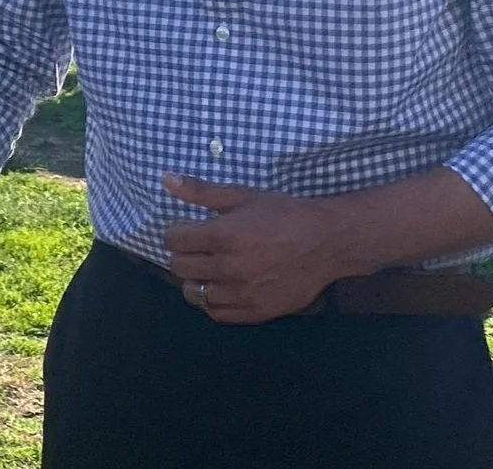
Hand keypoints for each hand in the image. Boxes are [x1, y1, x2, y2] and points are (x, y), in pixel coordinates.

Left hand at [161, 174, 349, 324]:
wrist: (327, 242)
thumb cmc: (284, 214)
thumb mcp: (243, 196)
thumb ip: (201, 191)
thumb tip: (166, 179)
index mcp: (223, 235)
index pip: (174, 240)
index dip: (177, 232)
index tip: (188, 229)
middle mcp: (228, 267)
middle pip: (179, 267)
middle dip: (184, 254)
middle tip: (199, 247)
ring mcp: (241, 293)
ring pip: (194, 294)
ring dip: (196, 279)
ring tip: (210, 268)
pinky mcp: (254, 312)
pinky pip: (216, 313)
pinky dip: (213, 300)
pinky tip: (222, 286)